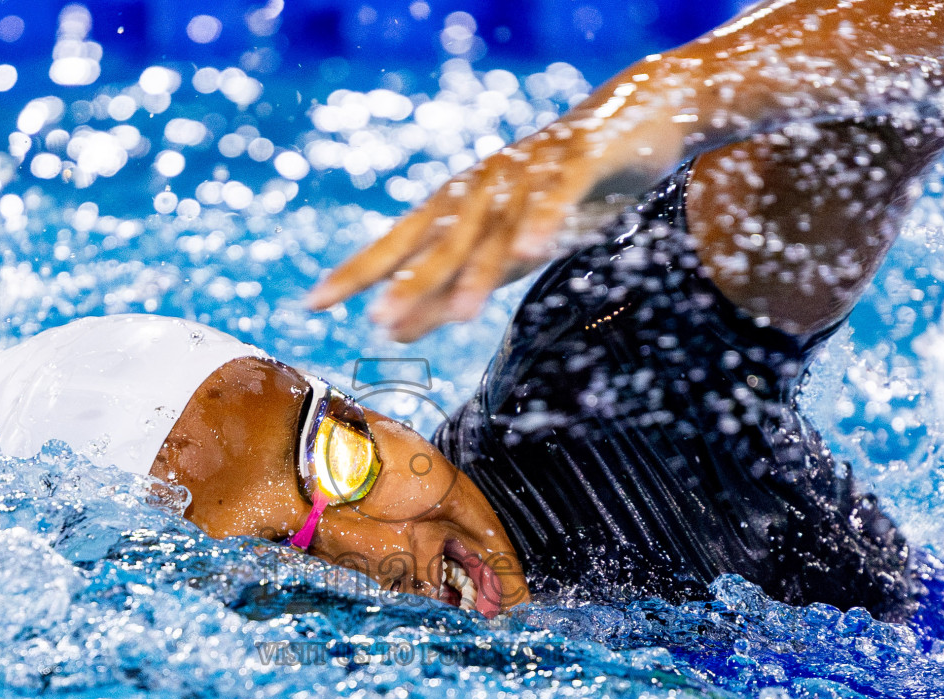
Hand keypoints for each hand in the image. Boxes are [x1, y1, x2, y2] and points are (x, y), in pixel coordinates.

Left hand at [306, 96, 683, 341]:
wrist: (629, 122)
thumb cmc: (554, 197)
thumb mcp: (499, 254)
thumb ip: (448, 290)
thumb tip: (390, 332)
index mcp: (458, 207)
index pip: (398, 243)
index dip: (358, 272)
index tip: (314, 303)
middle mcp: (482, 187)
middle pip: (439, 239)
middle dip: (410, 280)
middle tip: (378, 319)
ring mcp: (528, 171)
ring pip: (497, 226)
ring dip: (478, 268)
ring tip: (459, 312)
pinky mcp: (577, 161)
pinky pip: (556, 194)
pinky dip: (543, 220)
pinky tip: (533, 250)